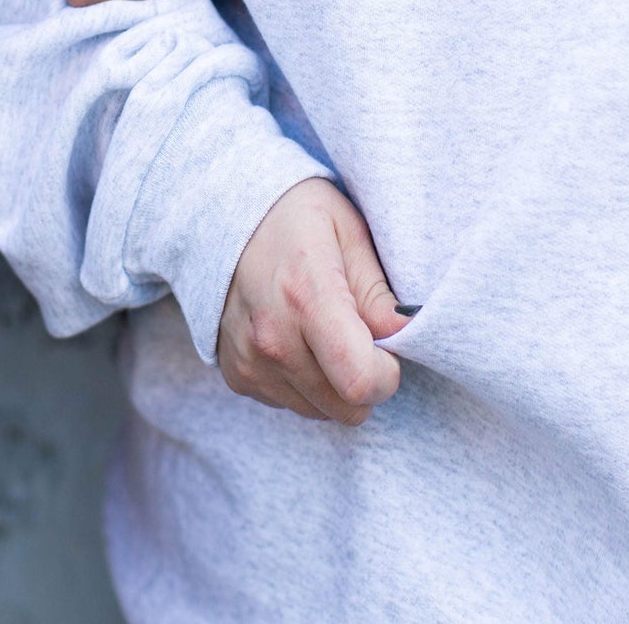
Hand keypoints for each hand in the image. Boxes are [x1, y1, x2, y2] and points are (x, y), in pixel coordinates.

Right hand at [218, 179, 408, 425]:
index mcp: (305, 295)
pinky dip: (303, 382)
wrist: (220, 216)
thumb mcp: (349, 231)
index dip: (388, 374)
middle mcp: (271, 336)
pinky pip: (291, 404)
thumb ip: (379, 291)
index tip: (386, 347)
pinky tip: (294, 337)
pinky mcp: (236, 375)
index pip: (360, 381)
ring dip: (333, 384)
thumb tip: (407, 335)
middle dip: (366, 380)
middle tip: (357, 335)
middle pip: (348, 408)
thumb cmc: (296, 217)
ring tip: (321, 331)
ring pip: (322, 412)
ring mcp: (249, 361)